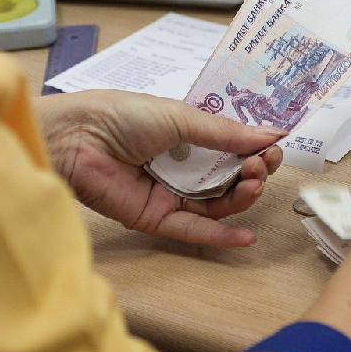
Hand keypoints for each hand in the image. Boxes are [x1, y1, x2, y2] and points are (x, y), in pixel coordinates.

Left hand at [34, 90, 284, 246]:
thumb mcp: (182, 117)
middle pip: (231, 179)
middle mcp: (184, 167)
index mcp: (190, 138)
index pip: (234, 150)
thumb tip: (274, 134)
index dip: (256, 151)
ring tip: (254, 181)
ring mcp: (171, 194)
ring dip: (243, 196)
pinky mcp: (156, 218)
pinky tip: (246, 235)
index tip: (274, 147)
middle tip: (263, 163)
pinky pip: (193, 229)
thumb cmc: (124, 115)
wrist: (76, 136)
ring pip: (218, 205)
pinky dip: (221, 236)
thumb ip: (226, 132)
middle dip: (254, 172)